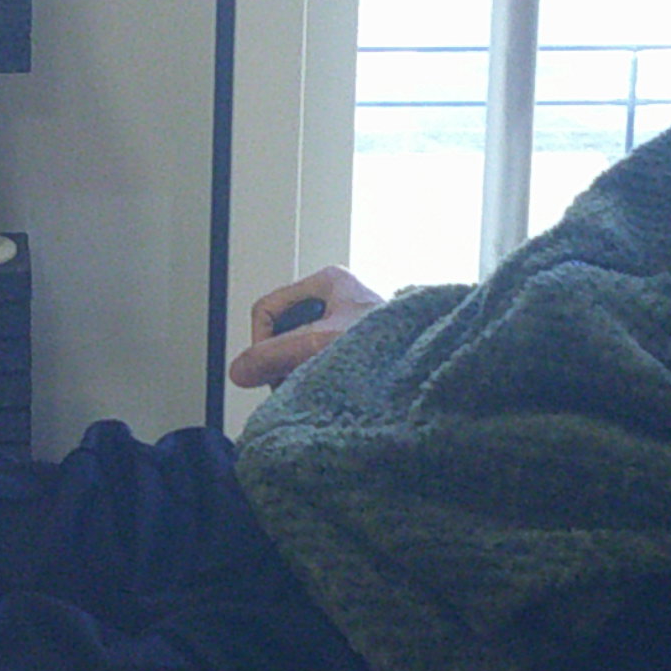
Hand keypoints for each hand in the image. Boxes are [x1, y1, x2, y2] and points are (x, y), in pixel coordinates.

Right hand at [227, 266, 382, 388]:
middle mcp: (337, 299)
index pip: (268, 308)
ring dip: (303, 371)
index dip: (262, 341)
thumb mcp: (322, 344)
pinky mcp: (356, 348)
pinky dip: (319, 377)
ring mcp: (346, 324)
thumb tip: (240, 370)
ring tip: (323, 383)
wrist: (431, 367)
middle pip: (283, 331)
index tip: (270, 367)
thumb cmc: (392, 344)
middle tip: (298, 379)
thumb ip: (275, 355)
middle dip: (285, 359)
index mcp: (328, 282)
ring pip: (300, 349)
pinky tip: (334, 388)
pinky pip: (319, 362)